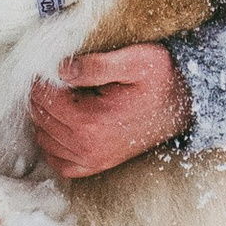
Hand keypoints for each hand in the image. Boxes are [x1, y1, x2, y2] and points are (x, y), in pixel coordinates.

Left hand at [28, 43, 189, 176]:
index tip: (55, 66)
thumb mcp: (135, 60)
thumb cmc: (161, 78)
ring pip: (43, 138)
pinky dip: (53, 145)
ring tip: (65, 98)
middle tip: (61, 79)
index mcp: (91, 121)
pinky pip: (59, 163)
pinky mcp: (97, 165)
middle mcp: (87, 147)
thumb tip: (61, 69)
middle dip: (43, 96)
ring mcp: (91, 160)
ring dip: (46, 117)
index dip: (43, 78)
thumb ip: (96, 64)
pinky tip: (63, 125)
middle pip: (40, 117)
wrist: (185, 105)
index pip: (42, 98)